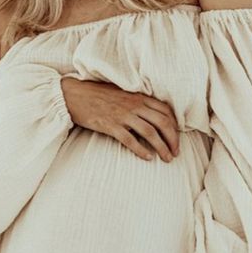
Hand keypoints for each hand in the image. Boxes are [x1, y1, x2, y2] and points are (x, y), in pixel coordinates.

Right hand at [60, 76, 179, 161]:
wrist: (75, 95)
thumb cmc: (98, 95)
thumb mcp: (122, 94)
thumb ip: (138, 102)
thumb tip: (152, 115)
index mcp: (139, 96)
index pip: (165, 111)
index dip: (175, 127)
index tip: (176, 139)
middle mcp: (134, 105)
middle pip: (162, 123)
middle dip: (173, 140)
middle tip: (175, 153)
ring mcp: (123, 115)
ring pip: (150, 132)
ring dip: (161, 147)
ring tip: (166, 159)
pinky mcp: (111, 125)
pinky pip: (130, 140)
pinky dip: (141, 150)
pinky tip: (148, 158)